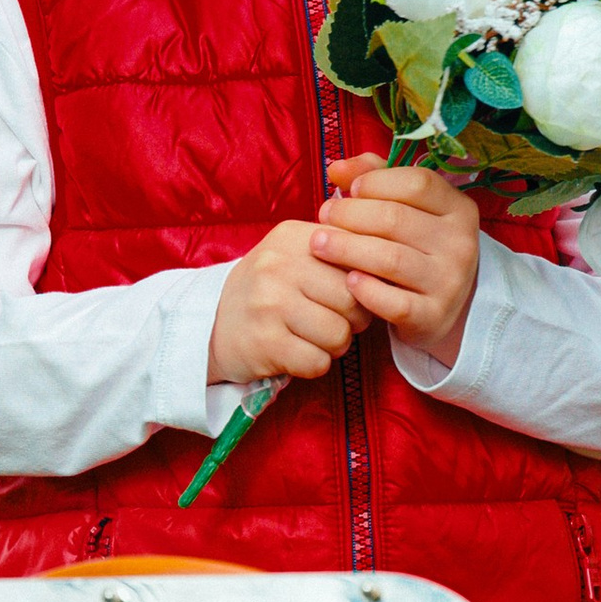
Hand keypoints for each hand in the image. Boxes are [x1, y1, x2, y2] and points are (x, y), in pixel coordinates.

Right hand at [209, 218, 361, 385]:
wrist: (210, 325)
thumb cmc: (268, 291)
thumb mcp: (294, 254)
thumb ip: (337, 250)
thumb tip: (390, 263)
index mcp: (293, 237)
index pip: (357, 258)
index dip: (364, 283)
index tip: (351, 293)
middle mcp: (279, 266)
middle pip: (353, 298)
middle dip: (354, 319)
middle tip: (335, 321)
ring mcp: (269, 305)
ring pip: (339, 334)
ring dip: (335, 345)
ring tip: (315, 338)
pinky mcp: (264, 343)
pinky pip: (317, 362)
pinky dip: (315, 364)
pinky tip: (298, 354)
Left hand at [317, 158, 481, 366]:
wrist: (440, 306)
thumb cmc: (414, 246)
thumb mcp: (405, 207)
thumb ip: (373, 178)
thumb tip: (336, 168)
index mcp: (458, 209)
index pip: (418, 183)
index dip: (376, 182)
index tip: (348, 190)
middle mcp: (461, 244)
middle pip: (397, 220)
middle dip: (351, 215)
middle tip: (323, 216)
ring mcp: (450, 282)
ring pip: (391, 260)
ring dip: (347, 249)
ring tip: (319, 244)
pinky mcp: (434, 316)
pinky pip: (395, 303)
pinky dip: (367, 291)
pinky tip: (347, 281)